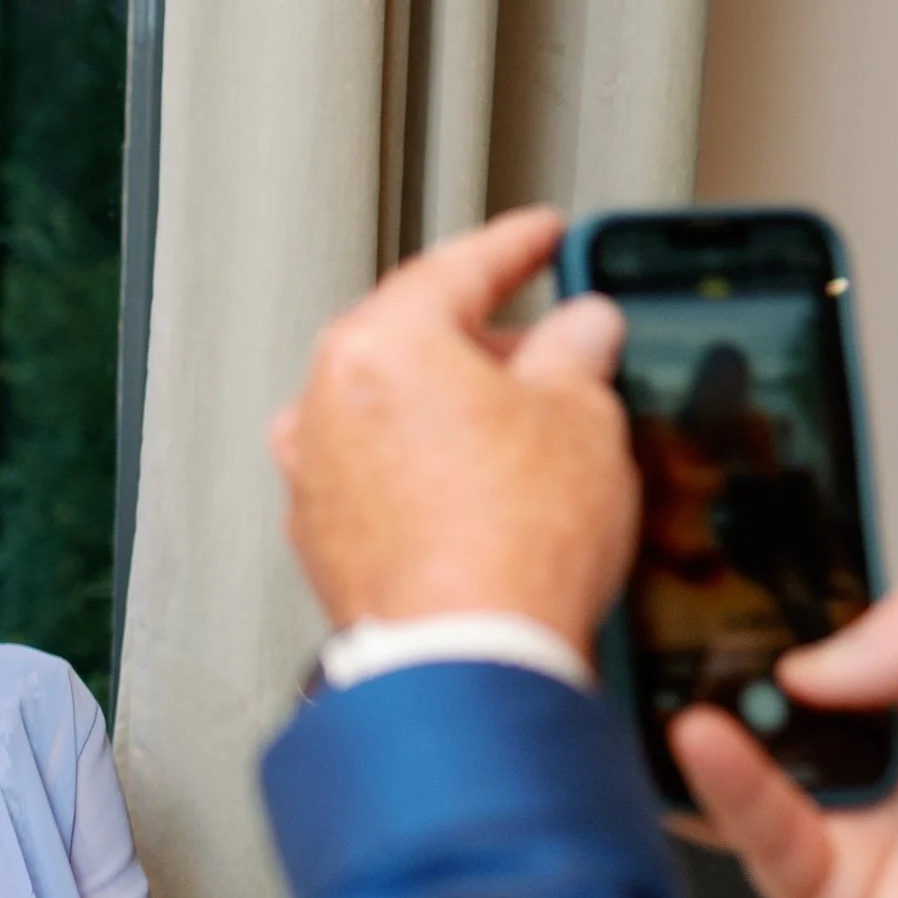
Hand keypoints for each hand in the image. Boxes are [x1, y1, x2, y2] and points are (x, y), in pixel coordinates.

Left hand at [270, 205, 632, 651]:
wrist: (466, 661)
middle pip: (412, 341)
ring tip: (525, 431)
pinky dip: (425, 470)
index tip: (541, 236)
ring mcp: (313, 478)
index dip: (516, 246)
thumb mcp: (583, 417)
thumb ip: (578, 353)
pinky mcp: (323, 544)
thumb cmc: (508, 546)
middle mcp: (324, 404)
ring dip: (453, 410)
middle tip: (549, 346)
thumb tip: (581, 330)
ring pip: (391, 413)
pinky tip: (479, 492)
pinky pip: (380, 478)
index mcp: (378, 345)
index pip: (456, 267)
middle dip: (485, 339)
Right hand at [673, 587, 897, 897]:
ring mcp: (841, 837)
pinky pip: (761, 842)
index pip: (804, 650)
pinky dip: (722, 790)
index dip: (758, 624)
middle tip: (678, 635)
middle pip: (753, 713)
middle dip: (708, 673)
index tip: (714, 590)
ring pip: (735, 779)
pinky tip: (704, 741)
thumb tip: (812, 659)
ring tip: (673, 683)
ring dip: (694, 730)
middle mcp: (862, 769)